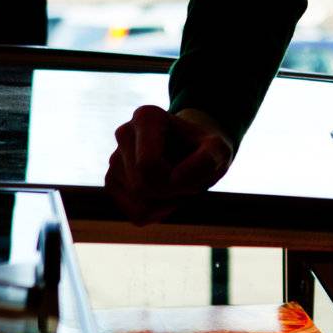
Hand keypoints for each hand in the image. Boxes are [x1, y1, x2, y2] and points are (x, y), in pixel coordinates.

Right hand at [105, 105, 233, 226]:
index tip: (191, 167)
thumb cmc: (205, 147)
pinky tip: (167, 194)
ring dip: (167, 202)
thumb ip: (207, 160)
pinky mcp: (113, 183)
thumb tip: (173, 179)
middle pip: (141, 187)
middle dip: (172, 192)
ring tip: (177, 182)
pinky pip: (136, 215)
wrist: (195, 149)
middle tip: (188, 179)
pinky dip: (158, 212)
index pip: (148, 165)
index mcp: (146, 117)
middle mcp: (124, 133)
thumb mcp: (219, 149)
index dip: (175, 178)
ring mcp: (114, 159)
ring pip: (139, 204)